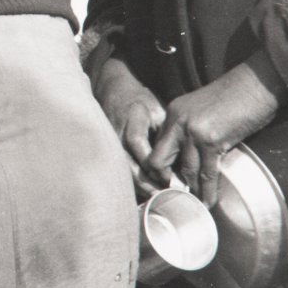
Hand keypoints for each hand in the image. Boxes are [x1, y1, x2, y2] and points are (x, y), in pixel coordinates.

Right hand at [93, 57, 167, 194]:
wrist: (113, 91)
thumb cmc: (139, 101)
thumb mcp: (156, 111)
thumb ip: (164, 133)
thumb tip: (181, 160)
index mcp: (132, 118)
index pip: (138, 144)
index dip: (152, 164)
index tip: (168, 178)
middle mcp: (117, 131)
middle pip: (127, 162)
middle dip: (145, 181)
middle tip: (163, 195)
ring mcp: (109, 140)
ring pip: (121, 169)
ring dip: (138, 185)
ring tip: (155, 197)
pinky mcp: (107, 148)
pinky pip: (118, 168)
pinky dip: (131, 181)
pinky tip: (144, 190)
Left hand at [147, 54, 285, 207]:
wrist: (256, 83)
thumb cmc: (235, 96)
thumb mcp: (202, 109)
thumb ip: (190, 128)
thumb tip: (190, 155)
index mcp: (173, 114)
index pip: (158, 146)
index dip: (160, 166)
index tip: (166, 181)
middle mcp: (177, 122)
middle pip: (159, 159)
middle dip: (164, 181)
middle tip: (173, 196)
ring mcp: (193, 131)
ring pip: (185, 170)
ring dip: (191, 190)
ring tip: (193, 205)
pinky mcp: (212, 140)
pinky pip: (207, 172)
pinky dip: (208, 190)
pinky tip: (208, 202)